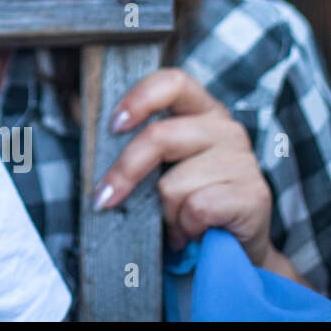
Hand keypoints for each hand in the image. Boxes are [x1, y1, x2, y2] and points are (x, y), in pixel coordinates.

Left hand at [92, 68, 274, 266]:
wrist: (232, 248)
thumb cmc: (185, 198)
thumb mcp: (157, 164)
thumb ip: (131, 139)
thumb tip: (76, 108)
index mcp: (201, 111)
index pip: (173, 82)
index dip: (140, 98)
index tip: (113, 125)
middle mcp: (226, 129)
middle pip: (159, 137)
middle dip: (125, 173)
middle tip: (105, 199)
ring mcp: (244, 160)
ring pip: (173, 184)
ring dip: (166, 212)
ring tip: (177, 220)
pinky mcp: (254, 195)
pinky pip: (197, 209)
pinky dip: (186, 228)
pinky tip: (195, 231)